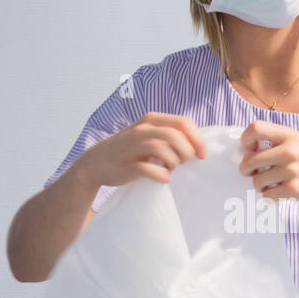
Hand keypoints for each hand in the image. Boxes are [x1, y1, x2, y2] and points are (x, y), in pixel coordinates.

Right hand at [77, 113, 206, 188]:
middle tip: (183, 163)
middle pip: (175, 135)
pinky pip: (148, 169)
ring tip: (171, 169)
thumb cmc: (130, 150)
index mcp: (151, 119)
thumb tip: (198, 145)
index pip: (183, 123)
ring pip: (162, 149)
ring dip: (174, 162)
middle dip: (186, 152)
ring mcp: (132, 146)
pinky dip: (161, 175)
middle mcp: (142, 129)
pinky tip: (163, 178)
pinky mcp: (126, 165)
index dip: (197, 139)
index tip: (202, 155)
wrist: (96, 163)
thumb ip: (170, 135)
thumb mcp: (149, 135)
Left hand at [238, 121, 298, 210]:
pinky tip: (278, 193)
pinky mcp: (295, 189)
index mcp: (289, 135)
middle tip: (250, 172)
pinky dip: (269, 196)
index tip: (247, 148)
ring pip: (257, 180)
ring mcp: (292, 170)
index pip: (255, 128)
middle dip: (246, 169)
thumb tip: (248, 150)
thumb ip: (277, 141)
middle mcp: (289, 150)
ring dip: (259, 185)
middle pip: (250, 159)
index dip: (245, 139)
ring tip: (268, 184)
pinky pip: (268, 195)